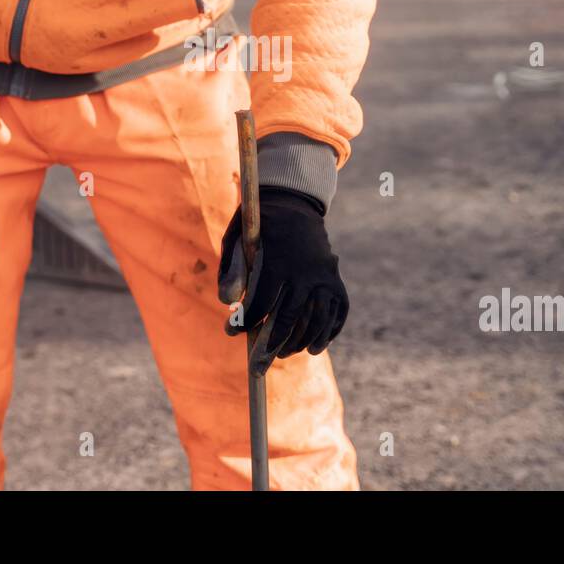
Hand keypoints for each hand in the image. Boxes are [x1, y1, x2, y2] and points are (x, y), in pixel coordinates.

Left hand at [218, 187, 348, 375]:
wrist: (294, 201)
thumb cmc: (259, 223)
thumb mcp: (238, 238)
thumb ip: (231, 269)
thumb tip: (226, 302)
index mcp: (278, 261)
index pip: (261, 303)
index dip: (245, 322)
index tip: (231, 332)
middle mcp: (305, 271)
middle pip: (290, 319)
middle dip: (271, 344)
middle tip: (258, 362)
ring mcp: (324, 275)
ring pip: (316, 320)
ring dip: (301, 343)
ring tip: (285, 354)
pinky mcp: (335, 277)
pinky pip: (338, 311)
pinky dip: (329, 331)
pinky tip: (317, 347)